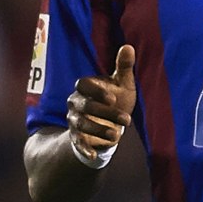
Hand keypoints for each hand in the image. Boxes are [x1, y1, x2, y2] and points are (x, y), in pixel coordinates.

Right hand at [67, 45, 136, 162]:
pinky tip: (94, 155)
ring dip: (99, 130)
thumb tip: (128, 46)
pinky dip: (85, 149)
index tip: (113, 99)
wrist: (110, 123)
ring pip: (81, 124)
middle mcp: (76, 102)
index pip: (83, 85)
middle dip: (106, 113)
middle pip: (85, 106)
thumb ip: (124, 67)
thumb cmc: (117, 99)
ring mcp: (74, 120)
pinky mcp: (76, 136)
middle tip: (127, 120)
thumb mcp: (123, 84)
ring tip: (117, 136)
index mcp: (86, 87)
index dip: (96, 92)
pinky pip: (77, 142)